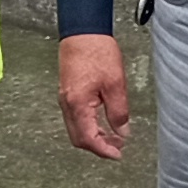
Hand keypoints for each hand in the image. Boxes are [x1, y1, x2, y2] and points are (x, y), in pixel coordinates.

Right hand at [57, 32, 131, 160]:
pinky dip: (89, 125)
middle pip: (79, 138)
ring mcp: (65, 99)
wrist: (83, 32)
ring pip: (76, 129)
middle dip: (98, 146)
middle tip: (118, 147)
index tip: (117, 155)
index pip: (88, 139)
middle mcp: (67, 105)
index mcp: (78, 105)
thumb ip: (119, 112)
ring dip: (94, 136)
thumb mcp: (115, 84)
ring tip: (114, 135)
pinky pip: (76, 118)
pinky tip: (103, 121)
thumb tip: (122, 132)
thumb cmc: (97, 52)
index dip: (103, 151)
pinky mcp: (68, 92)